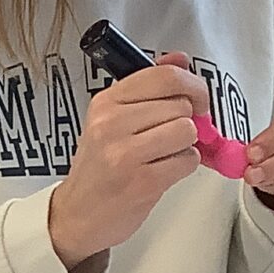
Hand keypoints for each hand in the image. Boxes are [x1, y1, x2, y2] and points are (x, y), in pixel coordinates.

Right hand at [47, 51, 209, 272]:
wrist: (77, 215)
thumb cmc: (99, 166)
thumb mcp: (113, 119)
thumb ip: (148, 87)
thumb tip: (179, 58)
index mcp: (106, 102)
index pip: (165, 76)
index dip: (192, 85)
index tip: (196, 99)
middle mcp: (112, 123)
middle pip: (181, 105)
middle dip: (186, 121)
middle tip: (168, 137)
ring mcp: (125, 153)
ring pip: (187, 131)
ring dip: (185, 145)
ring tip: (163, 155)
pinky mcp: (142, 182)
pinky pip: (187, 160)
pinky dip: (183, 166)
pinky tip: (162, 171)